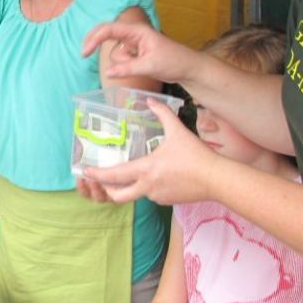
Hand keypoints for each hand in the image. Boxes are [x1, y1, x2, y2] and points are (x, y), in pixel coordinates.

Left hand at [80, 100, 217, 205]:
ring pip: (136, 194)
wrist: (217, 179)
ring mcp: (157, 197)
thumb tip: (151, 100)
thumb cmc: (196, 155)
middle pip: (118, 195)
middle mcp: (148, 186)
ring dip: (130, 186)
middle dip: (106, 189)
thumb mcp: (178, 131)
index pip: (114, 175)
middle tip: (102, 180)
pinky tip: (155, 177)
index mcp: (146, 169)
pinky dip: (148, 187)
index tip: (85, 171)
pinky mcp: (167, 202)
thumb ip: (162, 113)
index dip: (97, 174)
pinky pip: (151, 195)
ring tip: (130, 174)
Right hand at [81, 20, 199, 85]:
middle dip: (95, 43)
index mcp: (137, 31)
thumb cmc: (174, 61)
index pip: (109, 30)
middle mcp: (133, 34)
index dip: (94, 39)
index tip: (85, 52)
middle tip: (84, 54)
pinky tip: (139, 68)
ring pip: (115, 53)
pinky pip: (121, 60)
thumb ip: (128, 68)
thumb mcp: (150, 66)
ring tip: (142, 67)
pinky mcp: (135, 53)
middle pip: (106, 35)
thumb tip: (108, 72)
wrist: (188, 68)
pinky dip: (123, 66)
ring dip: (120, 63)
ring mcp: (133, 44)